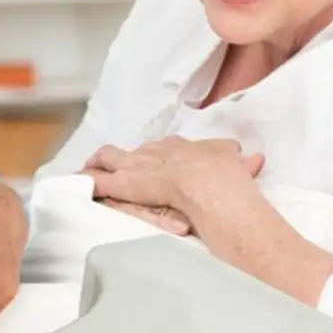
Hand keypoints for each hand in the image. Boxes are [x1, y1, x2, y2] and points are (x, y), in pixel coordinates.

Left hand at [82, 137, 264, 222]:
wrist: (209, 183)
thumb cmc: (226, 177)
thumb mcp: (238, 165)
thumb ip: (243, 163)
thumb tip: (254, 160)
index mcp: (182, 147)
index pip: (162, 147)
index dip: (153, 153)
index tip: (148, 158)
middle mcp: (157, 152)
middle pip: (132, 150)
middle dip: (119, 156)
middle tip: (108, 161)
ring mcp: (138, 166)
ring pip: (110, 159)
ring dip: (98, 165)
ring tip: (85, 171)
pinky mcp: (124, 183)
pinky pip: (100, 180)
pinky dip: (89, 182)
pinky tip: (79, 185)